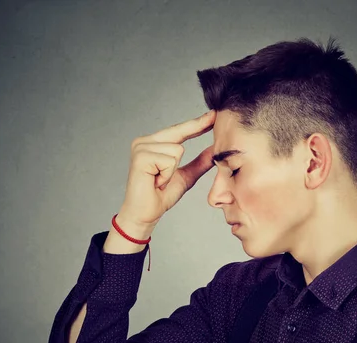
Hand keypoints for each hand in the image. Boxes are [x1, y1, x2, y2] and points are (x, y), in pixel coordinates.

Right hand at [119, 110, 216, 228]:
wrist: (146, 214)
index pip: (180, 130)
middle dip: (179, 157)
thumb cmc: (161, 195)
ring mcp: (141, 147)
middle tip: (164, 177)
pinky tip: (155, 182)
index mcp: (154, 143)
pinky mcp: (141, 156)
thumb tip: (215, 150)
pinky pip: (169, 160)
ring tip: (159, 181)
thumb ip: (200, 162)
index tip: (214, 114)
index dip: (197, 123)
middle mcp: (144, 141)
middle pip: (179, 136)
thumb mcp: (186, 175)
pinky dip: (167, 175)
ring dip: (172, 171)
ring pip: (177, 149)